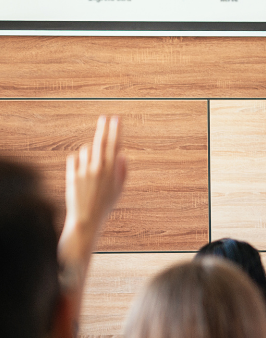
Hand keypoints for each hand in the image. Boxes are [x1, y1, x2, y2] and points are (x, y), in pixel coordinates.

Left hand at [59, 116, 127, 268]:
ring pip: (86, 150)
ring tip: (92, 167)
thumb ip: (122, 171)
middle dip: (103, 128)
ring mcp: (84, 171)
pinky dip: (78, 161)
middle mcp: (98, 168)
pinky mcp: (72, 174)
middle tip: (105, 118)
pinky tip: (81, 173)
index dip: (116, 131)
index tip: (116, 119)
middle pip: (100, 141)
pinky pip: (75, 159)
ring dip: (89, 153)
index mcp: (112, 171)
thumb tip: (122, 154)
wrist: (86, 219)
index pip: (114, 145)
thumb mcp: (119, 189)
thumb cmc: (105, 205)